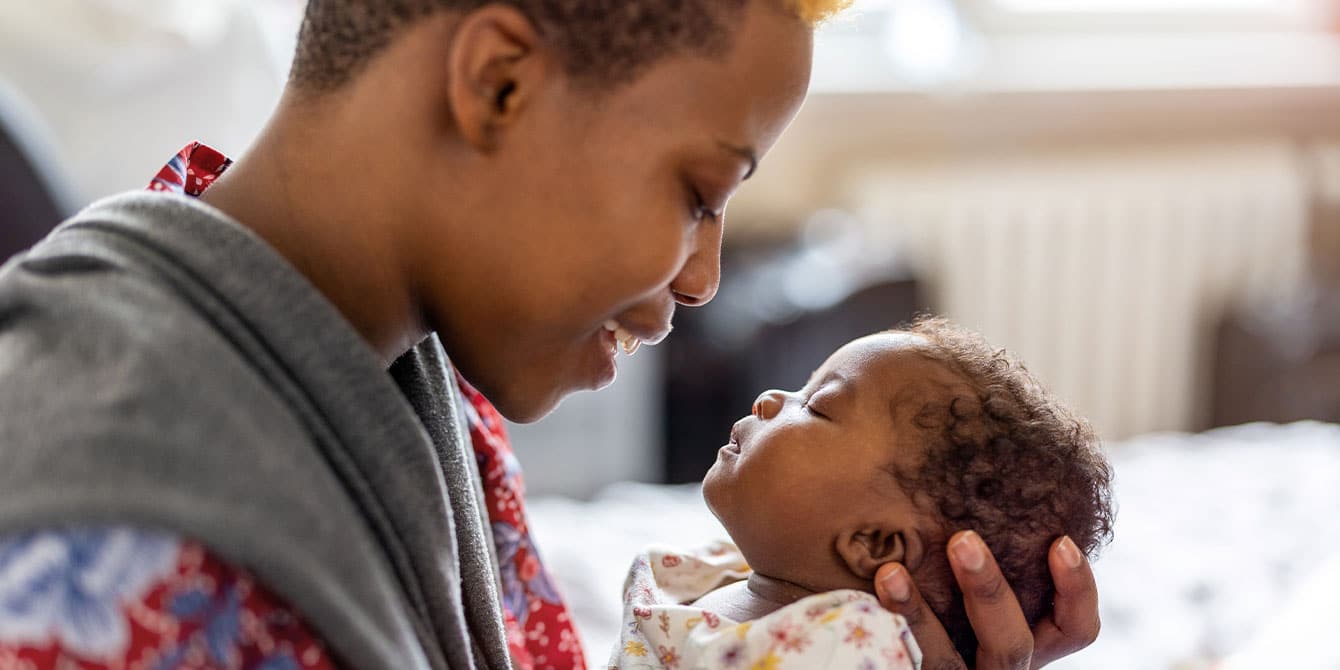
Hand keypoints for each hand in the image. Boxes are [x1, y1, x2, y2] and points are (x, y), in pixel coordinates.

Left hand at [873, 531, 1099, 669]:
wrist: (870, 639)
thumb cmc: (930, 577)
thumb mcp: (970, 563)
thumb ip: (981, 535)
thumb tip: (991, 431)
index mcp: (1023, 637)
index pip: (1074, 629)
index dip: (1076, 591)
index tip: (1059, 541)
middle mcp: (993, 665)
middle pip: (1012, 645)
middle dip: (989, 592)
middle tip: (962, 540)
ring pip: (946, 659)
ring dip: (920, 614)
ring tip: (891, 573)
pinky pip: (900, 660)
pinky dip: (886, 627)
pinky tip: (867, 591)